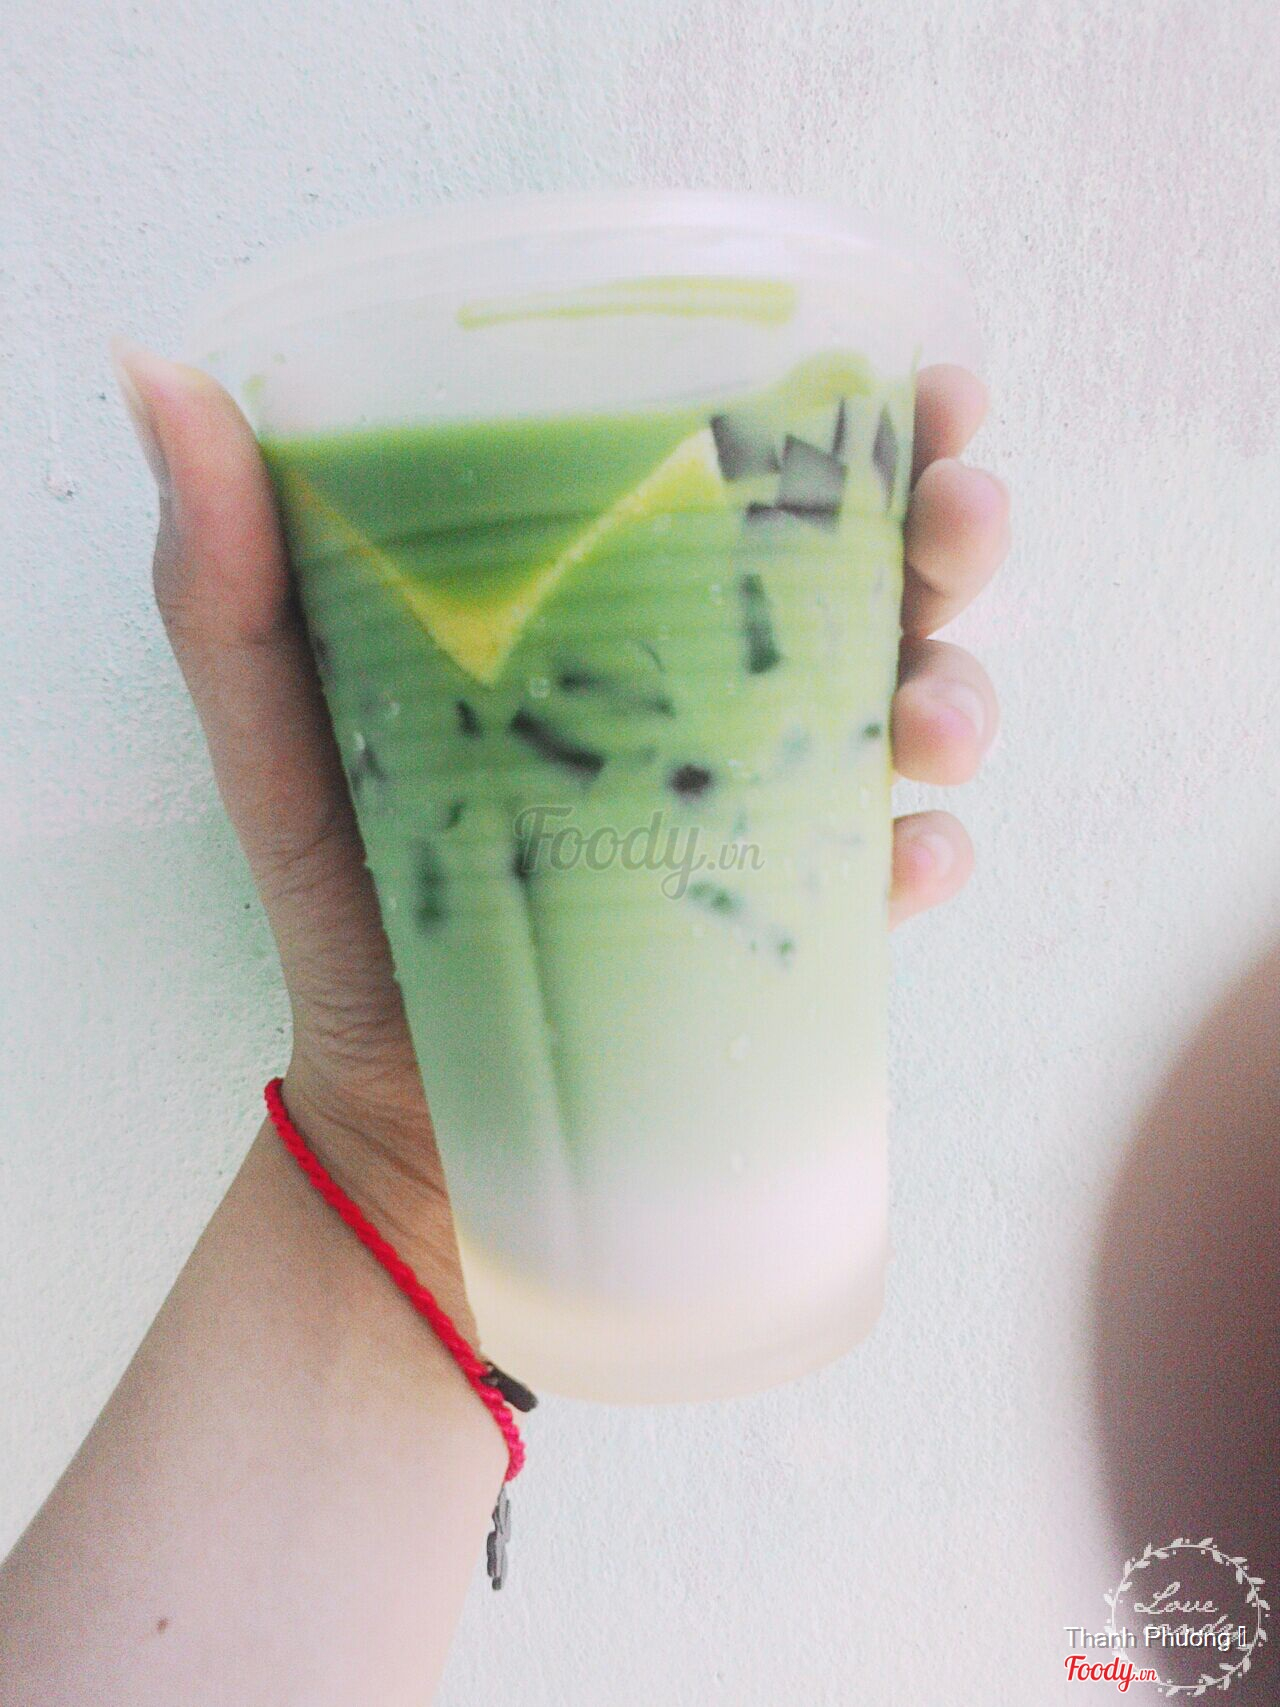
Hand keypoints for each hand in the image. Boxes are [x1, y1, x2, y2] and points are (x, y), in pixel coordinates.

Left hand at [111, 343, 1005, 1245]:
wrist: (403, 1110)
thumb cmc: (347, 904)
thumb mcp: (278, 731)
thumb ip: (226, 580)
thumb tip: (158, 372)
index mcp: (623, 612)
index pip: (756, 481)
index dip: (864, 417)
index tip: (928, 384)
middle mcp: (714, 693)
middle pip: (877, 580)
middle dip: (952, 535)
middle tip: (959, 523)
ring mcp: (767, 809)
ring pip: (914, 716)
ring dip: (960, 692)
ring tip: (931, 720)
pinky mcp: (792, 925)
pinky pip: (892, 876)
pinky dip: (926, 858)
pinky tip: (910, 859)